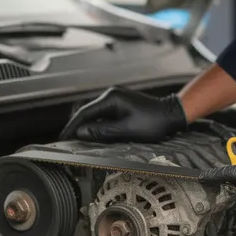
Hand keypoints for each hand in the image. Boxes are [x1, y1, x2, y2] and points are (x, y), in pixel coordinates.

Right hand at [60, 87, 188, 141]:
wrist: (172, 114)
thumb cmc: (153, 122)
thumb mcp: (126, 130)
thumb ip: (101, 131)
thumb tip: (81, 133)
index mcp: (111, 98)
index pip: (85, 113)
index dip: (73, 127)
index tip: (63, 137)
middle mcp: (112, 95)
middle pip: (88, 112)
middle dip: (77, 127)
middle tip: (67, 141)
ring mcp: (117, 98)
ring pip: (96, 114)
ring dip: (87, 126)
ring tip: (77, 140)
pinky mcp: (121, 104)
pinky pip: (104, 114)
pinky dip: (97, 124)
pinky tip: (94, 134)